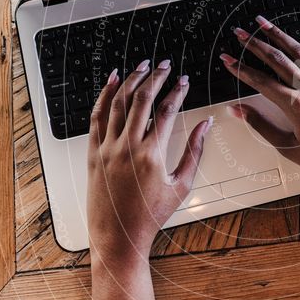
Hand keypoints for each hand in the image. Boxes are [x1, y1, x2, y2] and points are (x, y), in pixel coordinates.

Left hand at [86, 59, 211, 258]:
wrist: (118, 235)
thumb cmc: (150, 215)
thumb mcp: (182, 185)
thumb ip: (195, 151)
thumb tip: (206, 125)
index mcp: (151, 155)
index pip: (167, 110)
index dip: (178, 91)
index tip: (184, 80)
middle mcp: (127, 148)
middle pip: (142, 99)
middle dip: (156, 77)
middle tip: (165, 65)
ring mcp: (107, 148)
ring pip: (118, 103)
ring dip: (130, 80)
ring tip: (141, 66)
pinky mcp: (94, 152)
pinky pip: (97, 117)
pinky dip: (104, 96)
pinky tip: (112, 82)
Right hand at [220, 10, 299, 184]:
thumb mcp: (288, 147)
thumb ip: (261, 126)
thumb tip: (238, 111)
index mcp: (296, 107)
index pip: (260, 82)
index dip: (240, 69)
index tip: (227, 59)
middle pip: (276, 60)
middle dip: (254, 44)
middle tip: (239, 33)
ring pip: (299, 52)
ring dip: (279, 35)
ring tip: (263, 22)